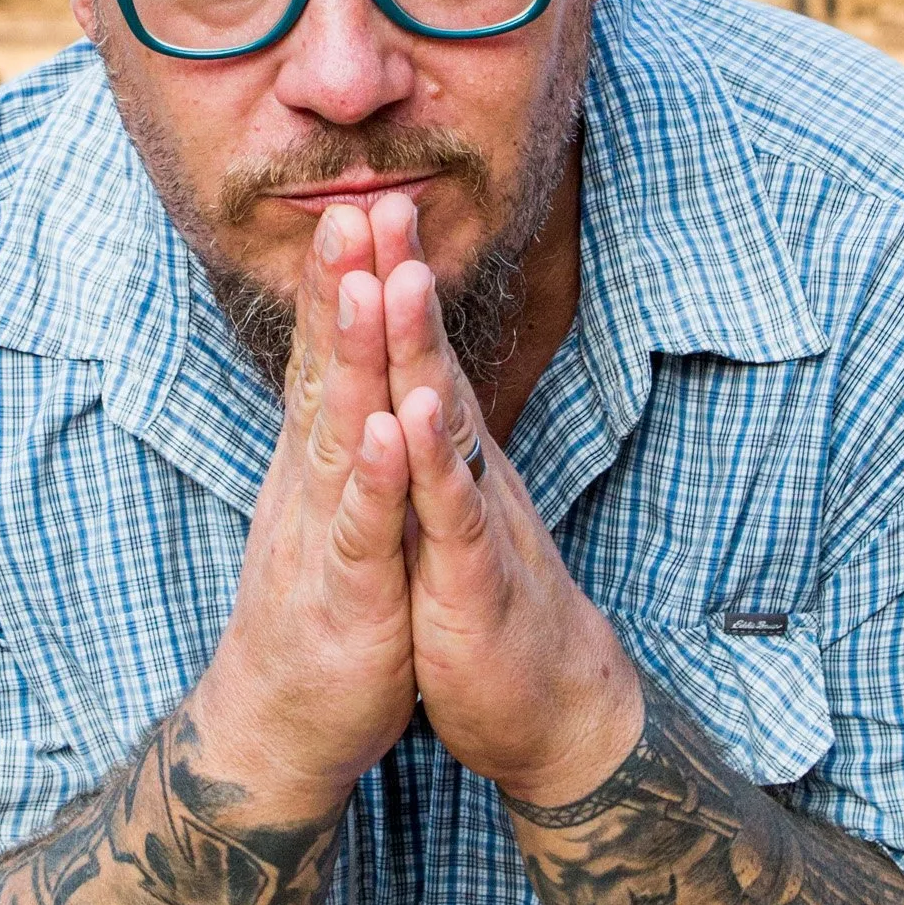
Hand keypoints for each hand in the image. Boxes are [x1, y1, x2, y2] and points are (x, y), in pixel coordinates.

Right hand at [186, 201, 416, 824]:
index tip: (351, 209)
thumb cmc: (317, 612)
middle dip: (338, 293)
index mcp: (312, 466)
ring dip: (351, 361)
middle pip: (323, 375)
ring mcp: (323, 536)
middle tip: (348, 210)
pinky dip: (374, 478)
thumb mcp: (327, 513)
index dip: (336, 286)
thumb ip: (334, 442)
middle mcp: (308, 486)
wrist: (279, 726)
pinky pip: (362, 530)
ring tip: (366, 288)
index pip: (323, 359)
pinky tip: (386, 431)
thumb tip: (342, 373)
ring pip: (338, 435)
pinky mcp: (348, 595)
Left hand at [380, 228, 643, 804]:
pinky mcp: (475, 579)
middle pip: (430, 362)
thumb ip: (430, 444)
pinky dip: (431, 465)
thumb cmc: (481, 600)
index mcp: (445, 456)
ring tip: (398, 280)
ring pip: (445, 422)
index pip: (412, 355)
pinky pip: (453, 514)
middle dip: (402, 283)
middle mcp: (465, 471)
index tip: (359, 206)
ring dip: (420, 352)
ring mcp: (474, 518)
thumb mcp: (444, 509)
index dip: (384, 285)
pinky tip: (412, 418)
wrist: (545, 704)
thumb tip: (410, 380)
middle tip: (383, 199)